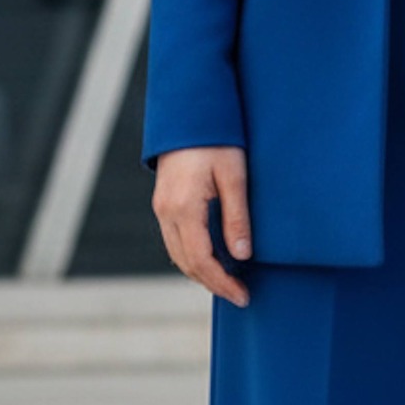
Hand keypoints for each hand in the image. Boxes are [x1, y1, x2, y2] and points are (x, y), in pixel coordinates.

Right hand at [152, 145, 251, 305]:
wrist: (189, 109)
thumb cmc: (216, 137)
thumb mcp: (234, 174)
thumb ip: (237, 217)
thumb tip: (242, 256)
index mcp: (183, 207)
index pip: (202, 260)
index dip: (222, 283)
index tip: (243, 296)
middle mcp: (166, 211)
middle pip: (186, 262)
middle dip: (212, 282)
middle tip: (239, 293)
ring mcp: (161, 206)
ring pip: (178, 253)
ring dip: (201, 271)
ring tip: (228, 279)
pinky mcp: (163, 200)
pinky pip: (175, 238)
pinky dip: (192, 254)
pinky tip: (212, 255)